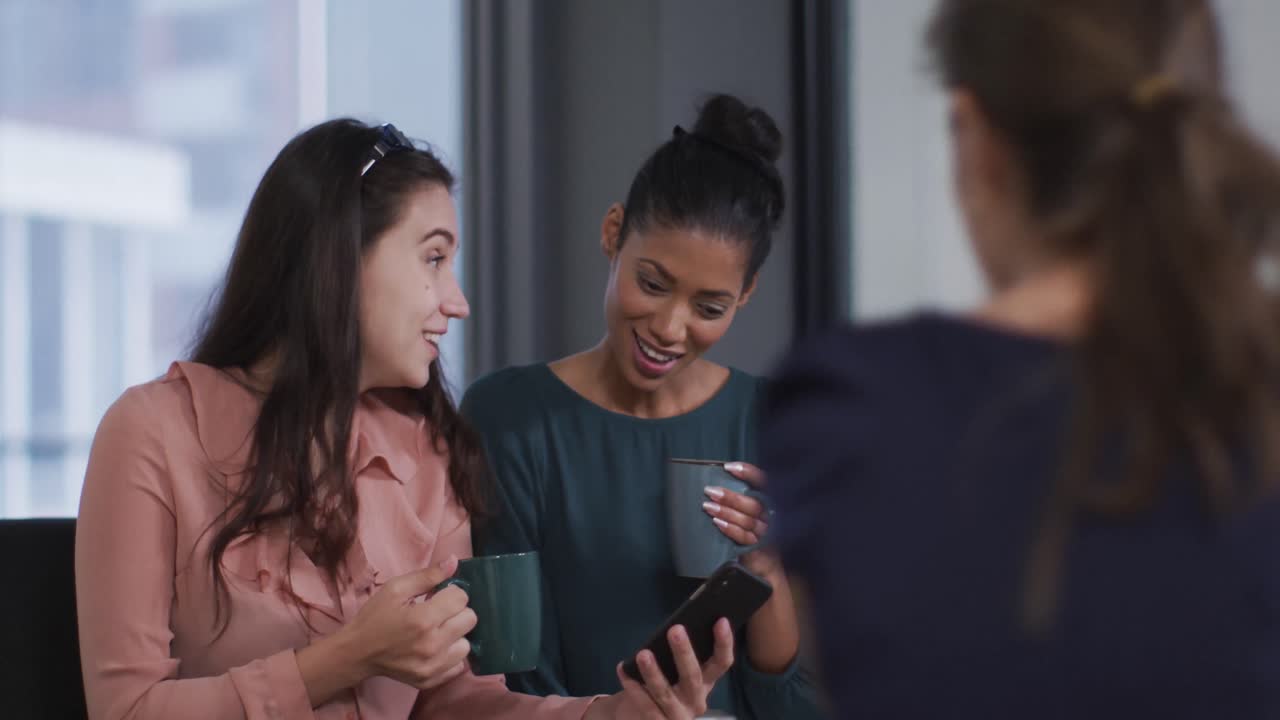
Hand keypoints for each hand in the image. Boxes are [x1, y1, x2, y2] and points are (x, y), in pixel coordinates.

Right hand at [339, 555, 476, 689]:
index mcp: (423, 619)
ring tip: (437, 632)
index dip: (450, 593)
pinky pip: (459, 666)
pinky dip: (451, 656)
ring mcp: (432, 666)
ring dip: (456, 635)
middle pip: (470, 619)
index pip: (461, 598)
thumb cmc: (375, 617)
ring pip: (466, 644)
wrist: (357, 653)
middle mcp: (432, 645)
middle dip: (456, 612)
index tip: (437, 597)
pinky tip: (436, 649)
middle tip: (438, 613)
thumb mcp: (395, 588)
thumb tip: (454, 561)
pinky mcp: (431, 680)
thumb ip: (428, 575)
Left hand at [590, 619, 734, 719]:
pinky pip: (646, 706)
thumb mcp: (676, 670)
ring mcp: (679, 716)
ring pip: (666, 694)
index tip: (721, 620)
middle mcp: (696, 701)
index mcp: (706, 682)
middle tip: (675, 629)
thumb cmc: (664, 683)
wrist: (643, 716)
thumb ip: (680, 654)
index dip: (723, 643)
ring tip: (643, 654)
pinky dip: (634, 688)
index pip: (722, 663)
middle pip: (693, 677)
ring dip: (654, 673)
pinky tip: (623, 669)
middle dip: (684, 653)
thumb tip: (677, 626)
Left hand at [704, 462, 780, 576]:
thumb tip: (722, 485)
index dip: (748, 473)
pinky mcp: (760, 547)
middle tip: (711, 491)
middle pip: (753, 503)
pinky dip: (730, 528)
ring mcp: (767, 532)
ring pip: (747, 519)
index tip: (729, 467)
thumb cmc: (758, 533)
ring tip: (708, 506)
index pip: (764, 482)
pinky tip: (717, 522)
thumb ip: (745, 499)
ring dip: (726, 511)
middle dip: (731, 497)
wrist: (767, 565)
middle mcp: (773, 516)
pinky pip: (744, 537)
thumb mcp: (756, 513)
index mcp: (774, 502)